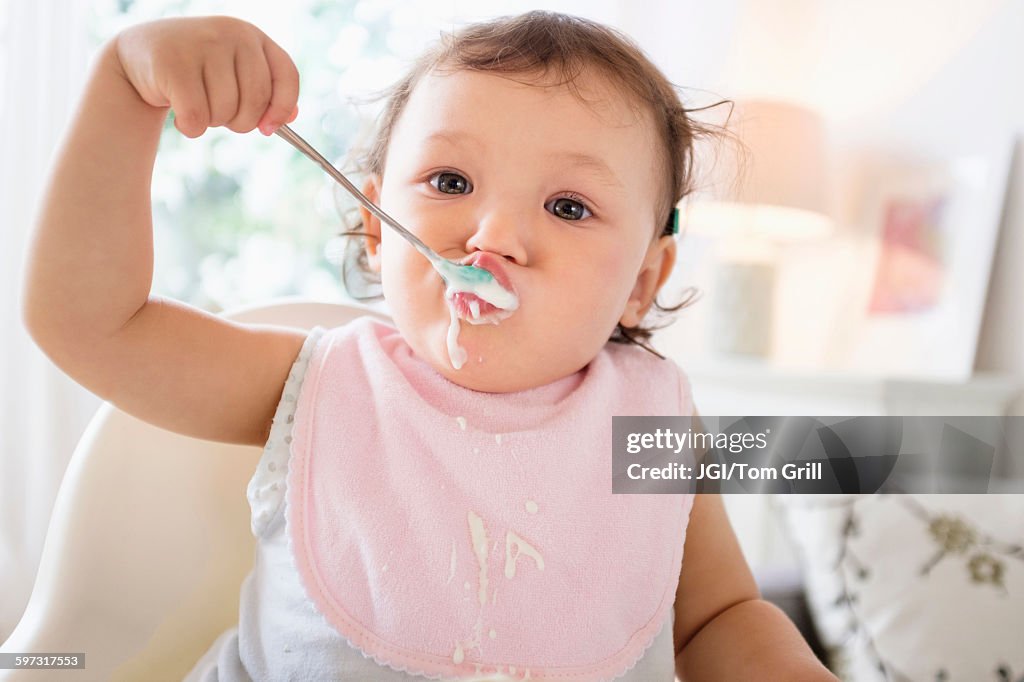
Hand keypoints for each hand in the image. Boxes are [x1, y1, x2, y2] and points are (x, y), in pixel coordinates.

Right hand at [112, 16, 298, 137]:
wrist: (139, 55)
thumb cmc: (196, 70)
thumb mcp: (234, 72)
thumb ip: (265, 91)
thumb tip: (291, 116)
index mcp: (252, 36)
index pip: (287, 76)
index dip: (281, 108)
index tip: (268, 128)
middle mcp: (231, 33)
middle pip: (256, 101)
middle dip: (241, 122)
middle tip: (221, 118)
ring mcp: (202, 44)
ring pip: (226, 111)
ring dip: (212, 123)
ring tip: (196, 106)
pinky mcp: (174, 63)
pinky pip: (197, 117)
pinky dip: (191, 128)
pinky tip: (180, 117)